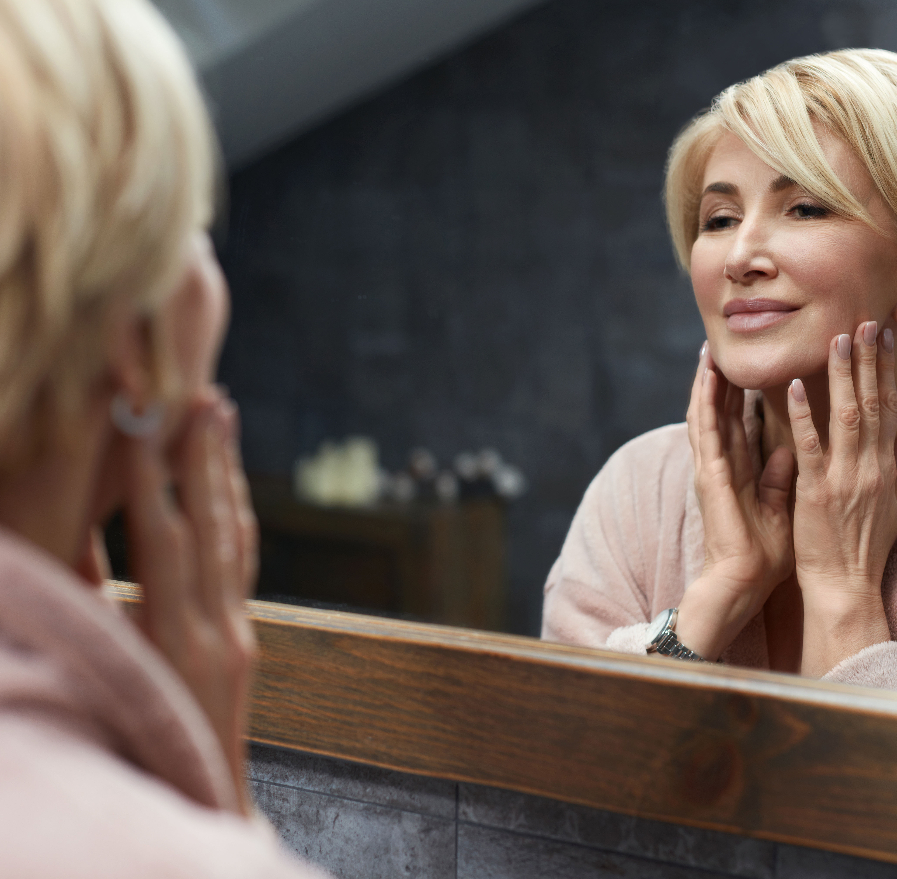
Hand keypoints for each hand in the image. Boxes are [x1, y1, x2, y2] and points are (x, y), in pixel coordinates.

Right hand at [124, 387, 258, 815]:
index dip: (151, 480)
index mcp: (176, 642)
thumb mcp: (107, 684)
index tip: (138, 420)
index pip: (164, 542)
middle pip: (211, 526)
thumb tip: (63, 551)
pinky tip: (227, 481)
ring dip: (225, 471)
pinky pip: (243, 562)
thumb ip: (90, 615)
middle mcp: (219, 632)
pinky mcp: (246, 640)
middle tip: (197, 390)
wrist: (203, 809)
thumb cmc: (135, 755)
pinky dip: (234, 513)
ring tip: (220, 412)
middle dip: (202, 456)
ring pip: (234, 537)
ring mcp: (239, 634)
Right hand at [675, 343, 796, 659]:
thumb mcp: (781, 507)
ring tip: (708, 351)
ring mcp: (712, 467)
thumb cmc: (763, 553)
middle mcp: (723, 464)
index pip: (740, 422)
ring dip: (706, 382)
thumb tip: (791, 451)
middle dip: (720, 379)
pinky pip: (706, 431)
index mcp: (740, 471)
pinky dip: (706, 403)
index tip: (745, 364)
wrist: (745, 581)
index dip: (741, 393)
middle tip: (719, 345)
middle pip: (721, 411)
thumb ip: (781, 479)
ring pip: (707, 414)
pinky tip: (707, 379)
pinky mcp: (709, 474)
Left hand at [787, 322, 896, 675]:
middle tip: (866, 320)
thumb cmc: (866, 549)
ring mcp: (846, 478)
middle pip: (873, 402)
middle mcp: (872, 467)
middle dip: (869, 360)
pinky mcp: (817, 492)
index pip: (890, 407)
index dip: (888, 369)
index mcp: (887, 467)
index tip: (887, 336)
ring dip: (842, 376)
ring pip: (846, 416)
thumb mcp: (894, 504)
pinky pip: (809, 447)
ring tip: (837, 339)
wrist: (848, 588)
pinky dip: (802, 416)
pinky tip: (792, 388)